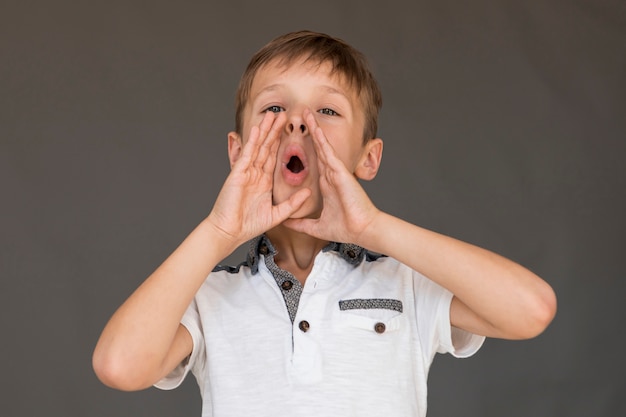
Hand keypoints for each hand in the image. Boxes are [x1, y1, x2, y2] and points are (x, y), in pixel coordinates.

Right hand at [206, 111, 310, 247]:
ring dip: (265, 131)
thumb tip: (309, 193)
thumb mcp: (277, 214)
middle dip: (274, 131)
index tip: (288, 130)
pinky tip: (258, 129)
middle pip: (266, 148)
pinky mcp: (238, 173)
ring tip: (272, 115)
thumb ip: (292, 203)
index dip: (281, 143)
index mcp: (263, 182)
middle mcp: (255, 174)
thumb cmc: (248, 225)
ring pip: (258, 147)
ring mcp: (246, 172)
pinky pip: (247, 154)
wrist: (230, 232)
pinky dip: (253, 141)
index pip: (273, 157)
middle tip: (282, 115)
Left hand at [283, 109, 380, 245]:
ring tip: (305, 113)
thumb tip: (286, 223)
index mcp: (327, 185)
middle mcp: (331, 175)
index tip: (293, 141)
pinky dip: (321, 139)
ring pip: (322, 146)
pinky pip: (328, 152)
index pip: (313, 163)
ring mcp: (336, 172)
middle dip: (309, 133)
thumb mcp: (316, 227)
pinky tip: (314, 127)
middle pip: (317, 149)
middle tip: (299, 116)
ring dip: (314, 129)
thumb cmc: (345, 228)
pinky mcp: (340, 172)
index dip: (304, 150)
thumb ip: (301, 224)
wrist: (362, 230)